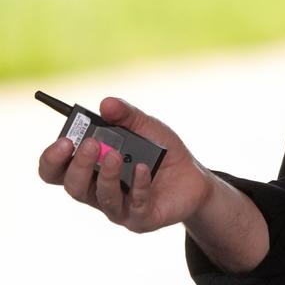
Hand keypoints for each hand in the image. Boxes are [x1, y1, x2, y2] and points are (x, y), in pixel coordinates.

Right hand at [38, 97, 213, 232]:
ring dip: (107, 175)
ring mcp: (119, 208)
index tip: (64, 141)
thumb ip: (126, 115)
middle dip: (78, 165)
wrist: (194, 178)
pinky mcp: (141, 219)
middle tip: (91, 144)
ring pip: (102, 197)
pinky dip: (139, 185)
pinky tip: (144, 168)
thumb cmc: (162, 152)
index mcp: (89, 170)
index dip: (52, 159)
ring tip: (115, 155)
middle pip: (73, 186)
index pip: (56, 171)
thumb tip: (106, 103)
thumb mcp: (146, 127)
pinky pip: (135, 205)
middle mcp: (98, 191)